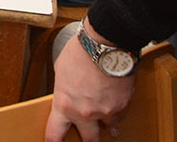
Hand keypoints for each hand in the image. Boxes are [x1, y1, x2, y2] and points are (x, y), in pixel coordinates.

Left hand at [44, 23, 134, 141]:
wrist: (105, 45)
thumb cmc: (80, 53)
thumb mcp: (61, 71)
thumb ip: (64, 89)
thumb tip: (67, 94)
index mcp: (64, 105)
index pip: (55, 134)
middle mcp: (85, 113)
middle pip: (88, 140)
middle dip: (88, 141)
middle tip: (87, 138)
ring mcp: (105, 112)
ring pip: (108, 127)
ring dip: (106, 124)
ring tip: (107, 120)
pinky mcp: (122, 105)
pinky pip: (119, 113)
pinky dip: (117, 109)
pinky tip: (115, 100)